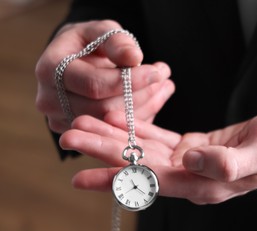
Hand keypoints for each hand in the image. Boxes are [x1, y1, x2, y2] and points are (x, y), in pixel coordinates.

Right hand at [35, 20, 173, 132]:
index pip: (95, 85)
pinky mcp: (78, 133)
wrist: (74, 59)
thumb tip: (134, 57)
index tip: (157, 72)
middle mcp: (50, 100)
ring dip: (146, 106)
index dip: (130, 81)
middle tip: (165, 78)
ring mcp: (63, 120)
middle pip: (105, 109)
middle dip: (142, 95)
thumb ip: (116, 41)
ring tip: (165, 86)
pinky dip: (139, 116)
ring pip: (112, 124)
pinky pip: (114, 131)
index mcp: (50, 70)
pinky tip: (155, 99)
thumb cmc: (88, 42)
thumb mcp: (100, 31)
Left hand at [60, 106, 256, 203]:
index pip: (152, 181)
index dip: (116, 175)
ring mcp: (192, 162)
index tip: (81, 169)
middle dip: (104, 152)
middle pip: (139, 165)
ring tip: (84, 127)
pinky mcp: (194, 146)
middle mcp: (193, 177)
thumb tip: (192, 162)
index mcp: (207, 184)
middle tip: (70, 137)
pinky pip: (160, 138)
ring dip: (114, 139)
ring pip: (144, 150)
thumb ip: (229, 162)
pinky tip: (118, 118)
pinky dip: (138, 128)